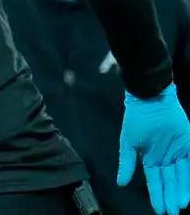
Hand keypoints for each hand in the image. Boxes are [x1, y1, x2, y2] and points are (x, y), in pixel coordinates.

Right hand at [118, 83, 189, 213]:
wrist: (150, 99)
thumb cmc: (136, 120)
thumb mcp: (128, 143)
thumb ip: (126, 163)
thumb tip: (120, 183)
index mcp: (150, 158)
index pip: (155, 181)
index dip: (157, 195)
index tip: (160, 210)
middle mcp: (165, 158)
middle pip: (170, 181)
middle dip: (171, 196)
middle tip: (173, 212)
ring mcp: (178, 152)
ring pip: (182, 175)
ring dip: (181, 190)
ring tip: (181, 204)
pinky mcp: (188, 144)